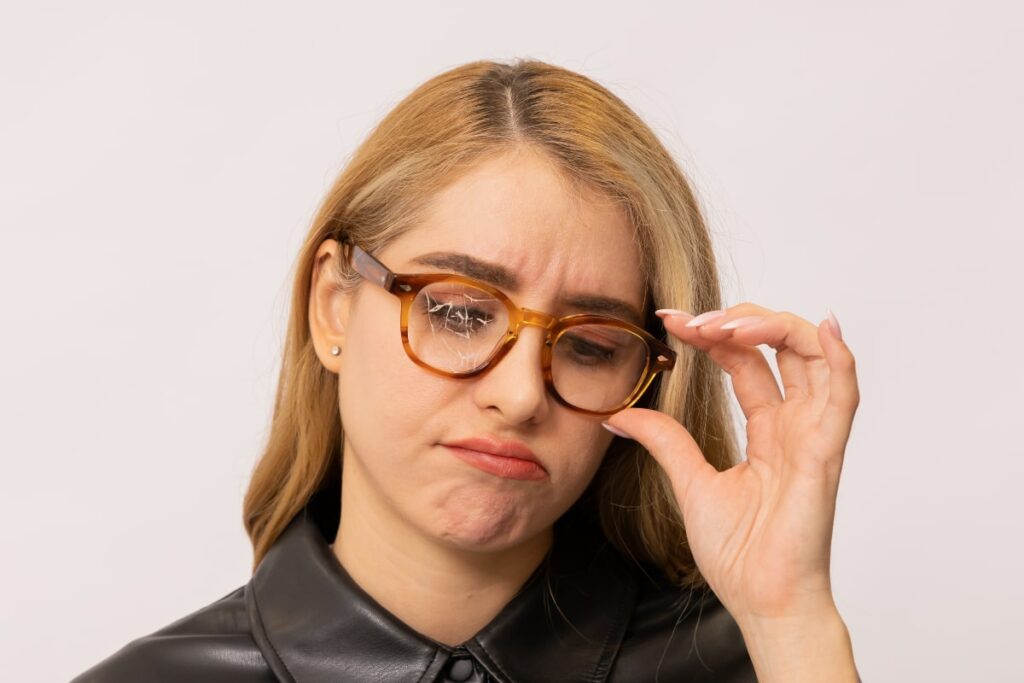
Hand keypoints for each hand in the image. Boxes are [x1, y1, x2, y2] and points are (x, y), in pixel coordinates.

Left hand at [602, 304, 859, 623]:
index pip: (743, 362)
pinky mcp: (825, 452)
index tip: (670, 321)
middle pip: (778, 347)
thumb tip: (621, 416)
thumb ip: (664, 441)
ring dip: (771, 326)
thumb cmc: (740, 554)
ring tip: (725, 324)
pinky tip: (823, 325)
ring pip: (812, 356)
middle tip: (690, 321)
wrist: (761, 600)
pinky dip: (839, 356)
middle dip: (735, 322)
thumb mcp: (690, 482)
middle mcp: (794, 424)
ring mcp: (813, 435)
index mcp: (768, 430)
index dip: (711, 335)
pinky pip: (844, 395)